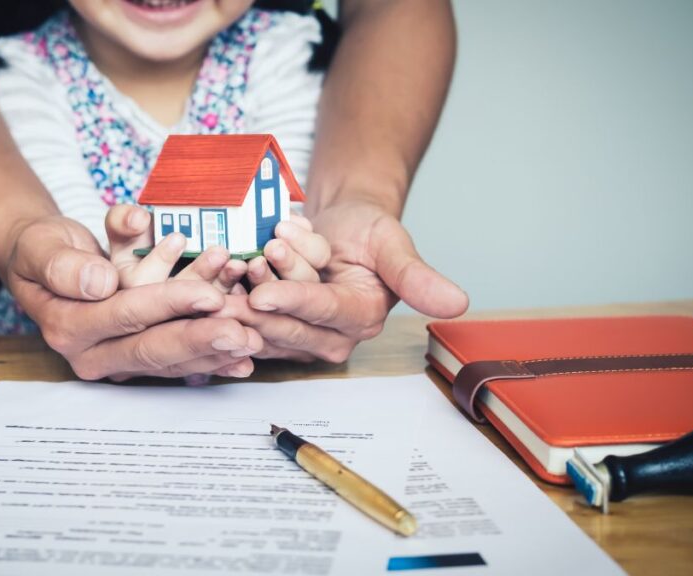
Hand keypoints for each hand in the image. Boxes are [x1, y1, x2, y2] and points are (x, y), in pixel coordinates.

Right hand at [5, 215, 261, 379]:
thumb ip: (64, 265)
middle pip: (152, 348)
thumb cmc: (42, 248)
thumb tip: (100, 282)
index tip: (208, 294)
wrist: (43, 262)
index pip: (124, 315)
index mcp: (67, 326)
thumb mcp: (40, 246)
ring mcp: (116, 359)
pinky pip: (177, 362)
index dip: (168, 304)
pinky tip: (244, 361)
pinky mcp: (136, 358)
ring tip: (253, 343)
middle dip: (200, 340)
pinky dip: (211, 360)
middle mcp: (91, 352)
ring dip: (213, 353)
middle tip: (243, 333)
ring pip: (170, 360)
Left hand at [237, 202, 467, 361]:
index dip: (294, 302)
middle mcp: (331, 336)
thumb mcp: (393, 243)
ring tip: (251, 253)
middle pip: (287, 322)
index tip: (264, 293)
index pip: (324, 313)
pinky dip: (235, 290)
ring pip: (262, 320)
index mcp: (363, 319)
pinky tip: (233, 268)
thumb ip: (417, 276)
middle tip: (255, 255)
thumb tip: (459, 303)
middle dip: (266, 290)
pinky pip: (244, 318)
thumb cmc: (367, 232)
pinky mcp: (271, 329)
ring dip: (249, 286)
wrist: (339, 226)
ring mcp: (298, 336)